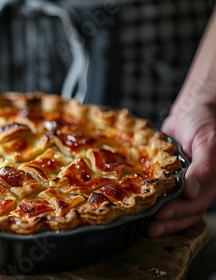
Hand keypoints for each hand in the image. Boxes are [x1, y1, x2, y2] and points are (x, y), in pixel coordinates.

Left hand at [147, 101, 215, 236]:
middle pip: (187, 212)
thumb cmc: (204, 124)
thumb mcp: (208, 141)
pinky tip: (142, 210)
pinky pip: (164, 196)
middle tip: (149, 228)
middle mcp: (200, 187)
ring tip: (145, 228)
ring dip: (162, 220)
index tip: (162, 214)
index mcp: (212, 182)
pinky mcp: (170, 179)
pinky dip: (155, 204)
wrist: (190, 112)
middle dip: (169, 222)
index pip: (198, 204)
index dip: (180, 212)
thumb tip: (193, 192)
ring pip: (176, 208)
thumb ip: (205, 167)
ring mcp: (185, 184)